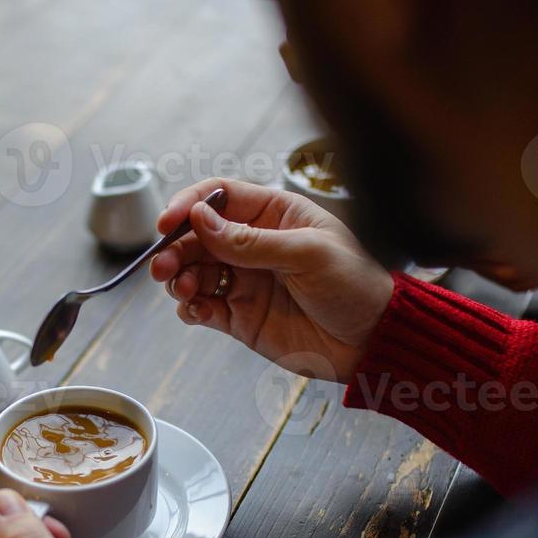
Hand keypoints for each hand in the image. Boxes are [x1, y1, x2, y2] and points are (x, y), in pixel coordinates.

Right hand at [151, 178, 395, 381]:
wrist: (373, 340)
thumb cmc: (355, 285)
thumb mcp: (307, 254)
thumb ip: (250, 241)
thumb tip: (200, 220)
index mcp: (274, 214)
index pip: (219, 197)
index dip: (189, 205)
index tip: (167, 222)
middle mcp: (254, 244)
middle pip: (197, 237)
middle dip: (175, 249)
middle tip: (163, 268)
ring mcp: (245, 280)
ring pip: (194, 272)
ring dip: (178, 279)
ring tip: (181, 291)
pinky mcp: (240, 316)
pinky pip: (203, 307)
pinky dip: (190, 308)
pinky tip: (194, 310)